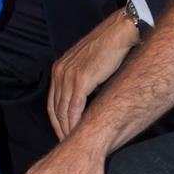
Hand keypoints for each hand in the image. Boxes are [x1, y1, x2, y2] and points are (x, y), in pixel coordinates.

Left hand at [48, 9, 139, 140]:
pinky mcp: (81, 79)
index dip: (56, 120)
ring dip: (67, 129)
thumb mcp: (89, 61)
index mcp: (60, 67)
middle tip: (68, 142)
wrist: (120, 30)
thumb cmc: (110, 45)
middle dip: (60, 128)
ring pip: (63, 111)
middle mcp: (60, 71)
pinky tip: (80, 131)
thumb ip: (82, 77)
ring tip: (74, 142)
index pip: (53, 101)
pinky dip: (75, 123)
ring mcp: (69, 75)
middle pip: (55, 108)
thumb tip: (86, 98)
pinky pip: (74, 108)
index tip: (63, 132)